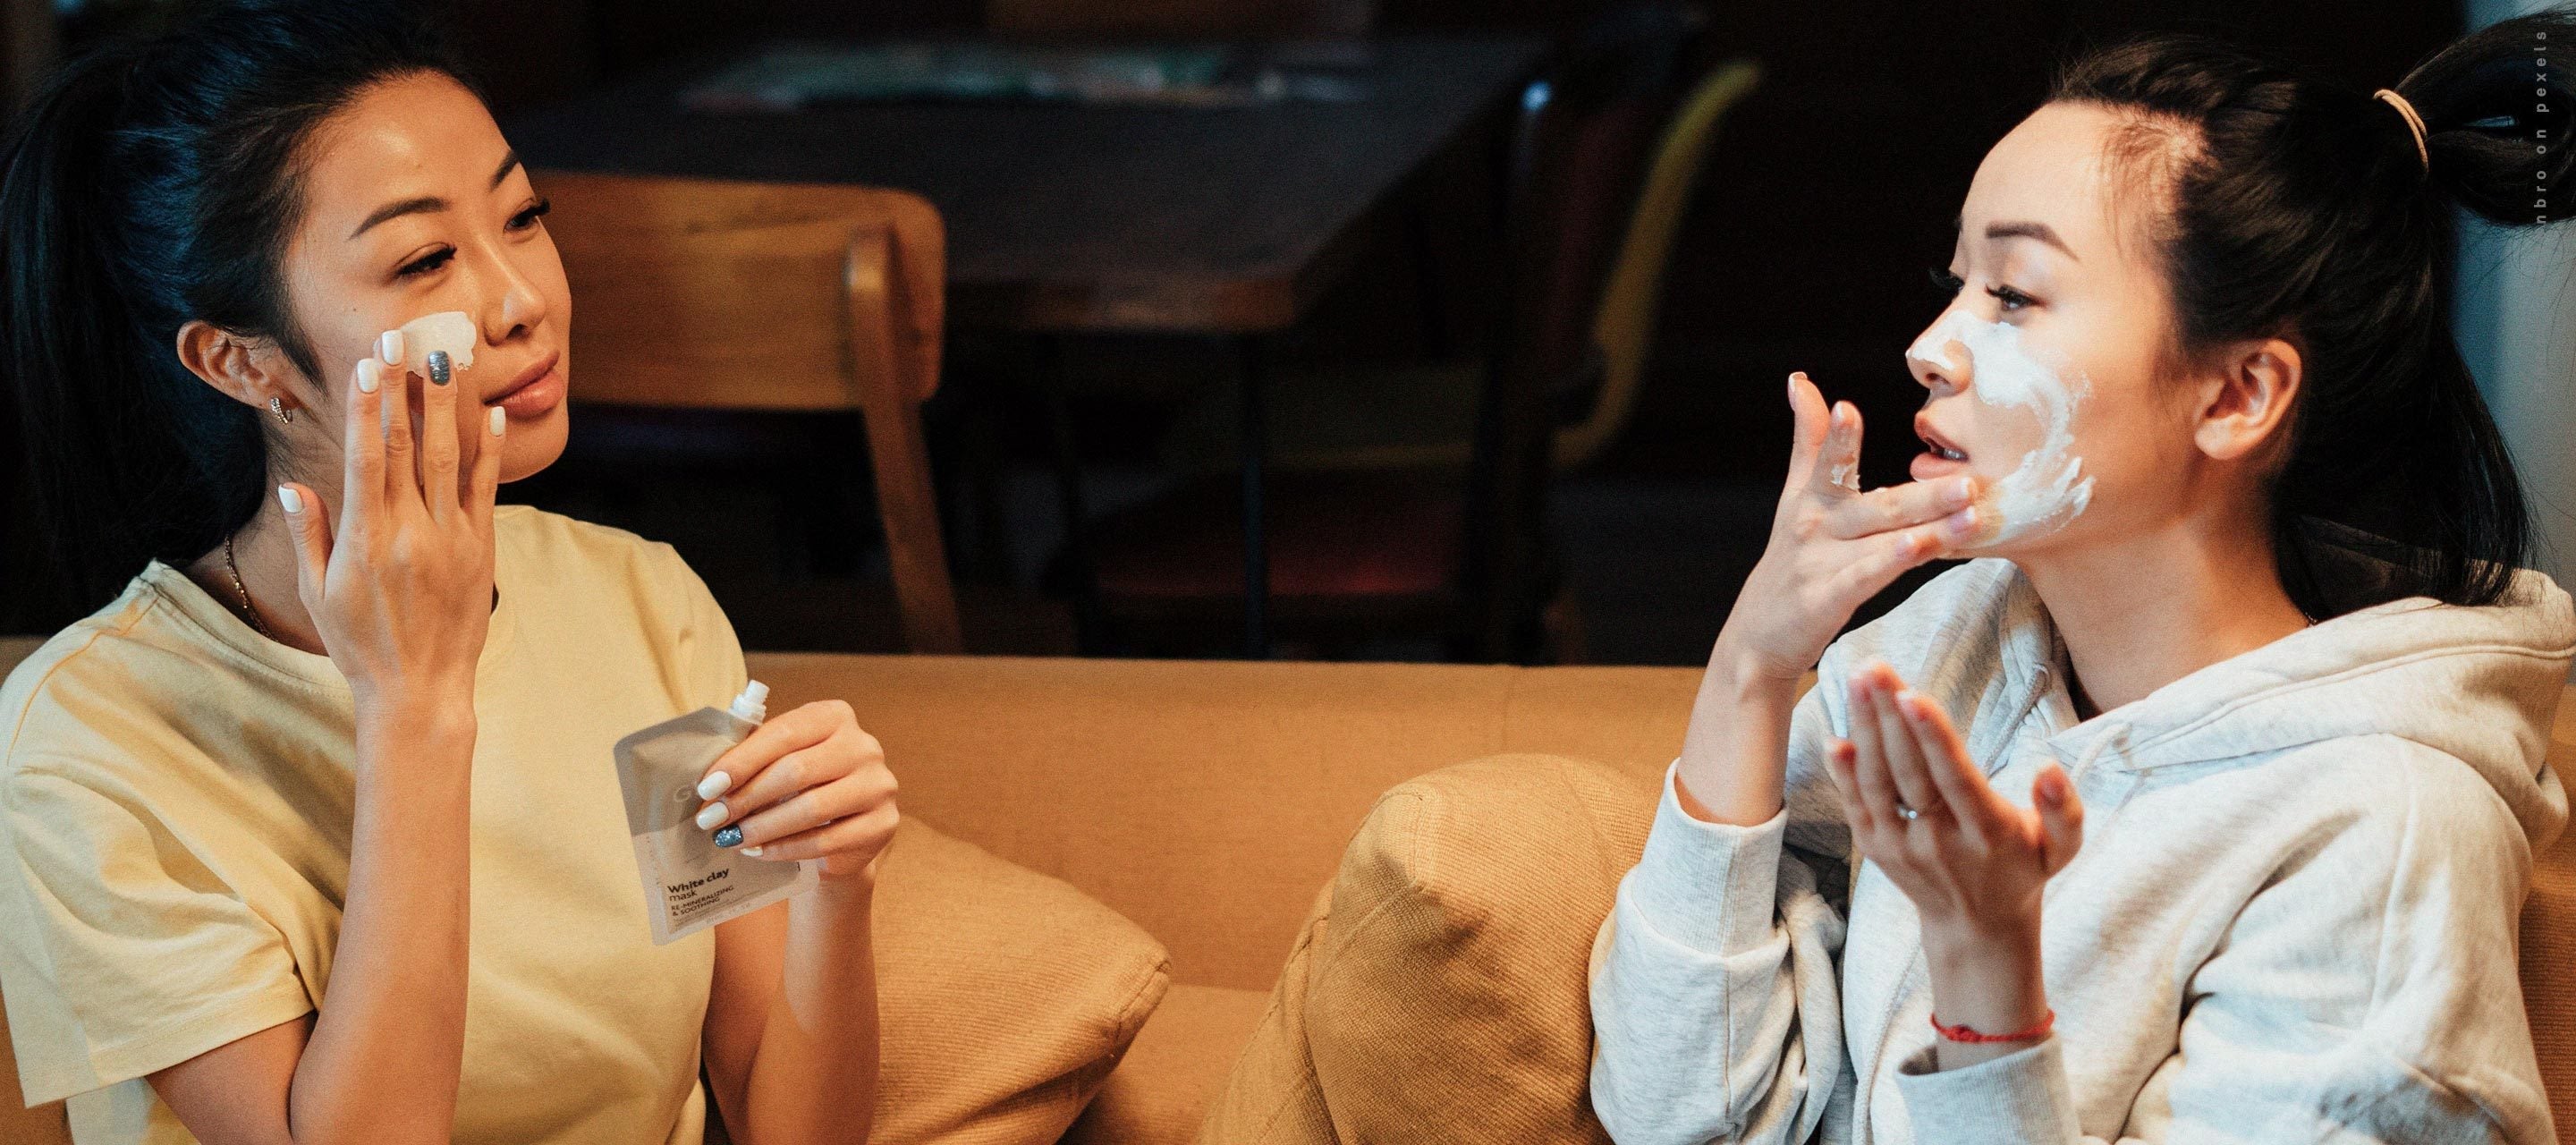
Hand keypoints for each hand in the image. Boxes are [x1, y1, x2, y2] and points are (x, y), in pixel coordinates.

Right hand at [279, 330, 502, 712]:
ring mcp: (451, 538)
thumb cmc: (359, 644)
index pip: (366, 456)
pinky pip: (486, 490)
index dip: (367, 407)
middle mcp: (411, 531)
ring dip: (448, 406)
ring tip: (447, 359)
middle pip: (408, 445)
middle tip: (404, 338)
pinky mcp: (481, 550)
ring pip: (451, 458)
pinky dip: (491, 451)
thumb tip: (294, 487)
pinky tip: (494, 415)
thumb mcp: (318, 592)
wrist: (419, 690)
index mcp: (366, 538)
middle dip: (404, 388)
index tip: (368, 364)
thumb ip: (311, 535)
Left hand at [693, 699, 899, 881]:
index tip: (707, 788)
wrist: (846, 832)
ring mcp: (879, 785)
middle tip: (712, 819)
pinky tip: (759, 852)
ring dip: (762, 826)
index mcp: (835, 716)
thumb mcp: (783, 760)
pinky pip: (825, 840)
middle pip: (796, 770)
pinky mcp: (883, 824)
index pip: (784, 733)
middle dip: (746, 797)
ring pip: (811, 808)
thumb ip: (755, 758)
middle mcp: (864, 745)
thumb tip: (710, 782)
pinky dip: (785, 849)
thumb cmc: (804, 787)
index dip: (742, 761)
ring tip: (731, 838)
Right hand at [1712, 373, 1984, 684]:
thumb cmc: (1789, 562)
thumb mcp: (1794, 498)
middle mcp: (1815, 528)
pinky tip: (1923, 547)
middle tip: (1969, 479)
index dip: (1835, 438)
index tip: (1845, 410)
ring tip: (1970, 512)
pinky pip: (1868, 577)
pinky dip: (1895, 561)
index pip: (1825, 463)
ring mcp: (1821, 564)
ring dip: (1930, 527)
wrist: (1756, 638)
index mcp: (1810, 501)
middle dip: (1924, 493)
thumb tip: (1801, 381)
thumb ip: (1808, 441)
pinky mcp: (1827, 599)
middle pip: (1877, 506)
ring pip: (1884, 541)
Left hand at [1823, 660, 2079, 1058]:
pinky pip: (1856, 804)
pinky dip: (1843, 771)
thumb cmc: (2021, 871)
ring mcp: (1901, 846)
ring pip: (1877, 782)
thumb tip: (2051, 770)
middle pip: (1908, 770)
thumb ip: (2065, 812)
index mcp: (1986, 832)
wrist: (1975, 926)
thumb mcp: (2061, 849)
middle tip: (1874, 668)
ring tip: (1858, 682)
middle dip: (1889, 716)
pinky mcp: (1876, 848)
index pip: (1954, 777)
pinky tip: (1837, 733)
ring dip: (1863, 730)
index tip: (1913, 695)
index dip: (1932, 736)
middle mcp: (1939, 840)